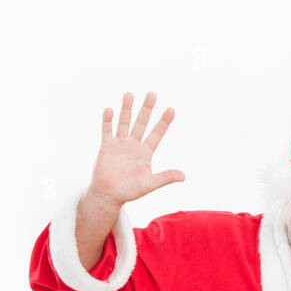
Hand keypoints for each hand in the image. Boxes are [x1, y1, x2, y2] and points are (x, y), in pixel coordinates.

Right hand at [89, 91, 185, 207]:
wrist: (108, 196)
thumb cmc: (129, 191)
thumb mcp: (149, 184)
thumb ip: (165, 177)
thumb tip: (183, 176)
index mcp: (145, 153)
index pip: (157, 134)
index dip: (164, 122)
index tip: (171, 109)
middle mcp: (134, 145)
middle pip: (141, 123)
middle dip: (147, 109)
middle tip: (152, 94)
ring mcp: (120, 144)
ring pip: (124, 123)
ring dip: (127, 109)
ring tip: (129, 95)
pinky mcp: (106, 146)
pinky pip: (107, 131)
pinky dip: (108, 121)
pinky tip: (110, 110)